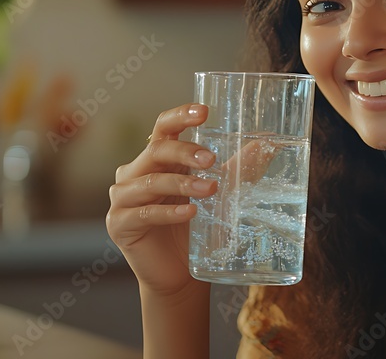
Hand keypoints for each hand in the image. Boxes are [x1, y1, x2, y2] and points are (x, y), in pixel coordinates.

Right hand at [106, 103, 218, 296]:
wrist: (178, 274)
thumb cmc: (195, 229)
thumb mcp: (218, 194)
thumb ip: (237, 169)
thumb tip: (266, 144)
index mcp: (157, 159)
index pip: (163, 128)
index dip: (180, 116)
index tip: (204, 111)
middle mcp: (134, 172)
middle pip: (156, 150)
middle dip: (185, 152)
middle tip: (211, 160)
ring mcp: (123, 198)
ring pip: (149, 180)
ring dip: (182, 183)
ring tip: (210, 190)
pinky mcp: (119, 224)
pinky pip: (143, 212)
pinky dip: (168, 212)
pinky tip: (189, 213)